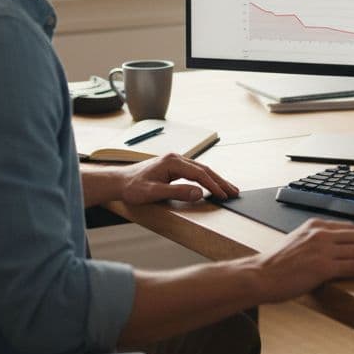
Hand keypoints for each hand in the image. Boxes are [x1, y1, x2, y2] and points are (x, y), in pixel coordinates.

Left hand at [117, 153, 238, 204]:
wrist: (118, 182)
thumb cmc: (132, 187)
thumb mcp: (154, 192)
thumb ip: (177, 192)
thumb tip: (199, 193)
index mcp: (172, 162)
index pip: (199, 174)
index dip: (214, 185)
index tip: (224, 195)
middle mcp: (176, 158)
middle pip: (204, 169)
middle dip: (220, 181)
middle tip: (234, 191)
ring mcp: (174, 161)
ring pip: (201, 170)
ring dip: (215, 179)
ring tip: (228, 188)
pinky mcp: (172, 167)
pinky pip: (194, 171)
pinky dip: (206, 178)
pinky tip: (211, 184)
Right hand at [251, 218, 353, 302]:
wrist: (260, 276)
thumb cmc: (275, 265)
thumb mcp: (296, 243)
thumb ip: (314, 242)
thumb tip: (333, 250)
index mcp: (314, 225)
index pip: (348, 228)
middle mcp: (320, 233)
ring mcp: (322, 249)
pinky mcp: (323, 266)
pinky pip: (352, 266)